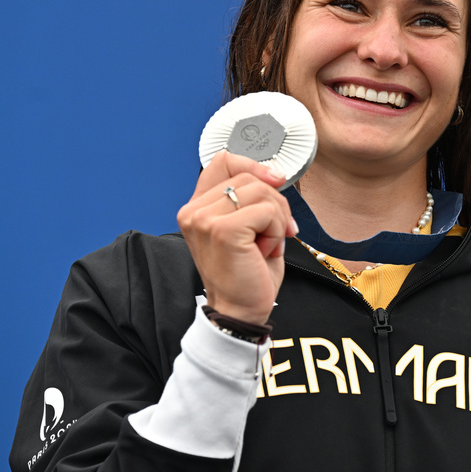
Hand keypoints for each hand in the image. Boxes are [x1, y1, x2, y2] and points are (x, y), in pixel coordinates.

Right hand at [176, 150, 297, 324]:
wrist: (241, 311)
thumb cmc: (247, 273)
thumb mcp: (249, 226)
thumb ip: (251, 197)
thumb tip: (274, 173)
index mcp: (198, 207)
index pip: (224, 160)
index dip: (255, 166)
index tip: (276, 180)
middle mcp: (194, 210)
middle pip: (249, 176)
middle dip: (275, 202)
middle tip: (276, 232)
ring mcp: (204, 219)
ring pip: (261, 191)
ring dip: (276, 219)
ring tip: (265, 244)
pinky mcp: (222, 230)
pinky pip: (266, 211)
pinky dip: (276, 230)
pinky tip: (264, 251)